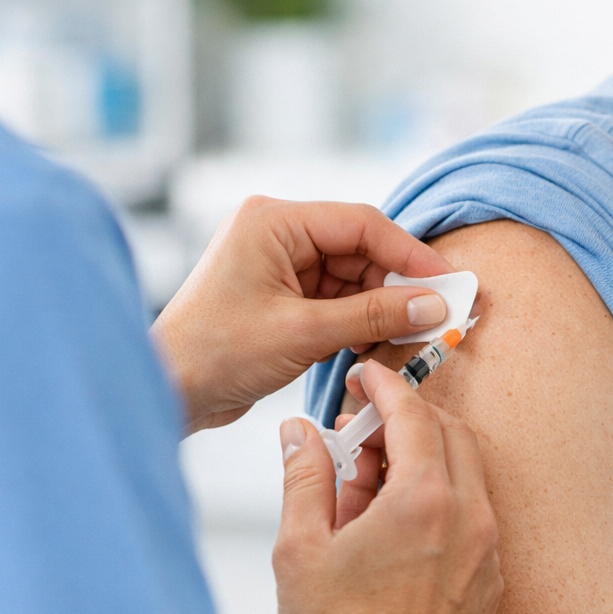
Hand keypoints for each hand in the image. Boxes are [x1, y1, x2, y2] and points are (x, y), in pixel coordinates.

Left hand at [152, 197, 452, 434]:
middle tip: (436, 314)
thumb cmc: (213, 353)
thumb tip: (432, 305)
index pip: (361, 223)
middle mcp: (276, 233)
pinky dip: (358, 320)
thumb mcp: (303, 333)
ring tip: (405, 336)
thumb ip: (373, 316)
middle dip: (396, 284)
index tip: (447, 281)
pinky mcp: (281, 295)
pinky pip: (335, 298)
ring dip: (378, 307)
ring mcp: (278, 265)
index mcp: (273, 221)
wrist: (165, 392)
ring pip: (352, 277)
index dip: (409, 253)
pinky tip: (373, 343)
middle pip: (359, 249)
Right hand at [274, 362, 501, 613]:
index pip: (413, 414)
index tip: (365, 375)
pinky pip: (474, 516)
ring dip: (424, 460)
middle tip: (359, 435)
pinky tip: (396, 526)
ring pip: (467, 473)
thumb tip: (299, 433)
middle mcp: (469, 519)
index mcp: (424, 500)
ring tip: (368, 489)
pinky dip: (442, 501)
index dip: (384, 387)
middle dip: (406, 420)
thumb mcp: (300, 547)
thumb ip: (305, 477)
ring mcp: (487, 551)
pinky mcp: (491, 581)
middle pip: (450, 433)